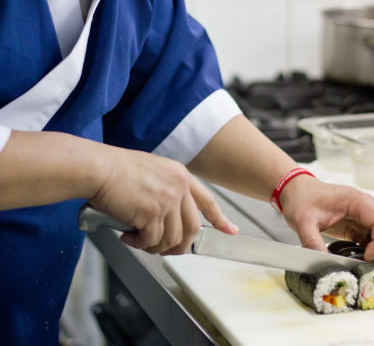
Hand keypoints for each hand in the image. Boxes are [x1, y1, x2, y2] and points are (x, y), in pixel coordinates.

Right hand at [89, 146, 237, 253]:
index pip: (207, 200)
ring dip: (154, 246)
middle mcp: (178, 186)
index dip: (220, 218)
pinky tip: (127, 235)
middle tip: (162, 250)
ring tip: (137, 239)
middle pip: (191, 229)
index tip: (229, 230)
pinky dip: (138, 244)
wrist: (99, 168)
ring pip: (171, 239)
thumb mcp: (153, 170)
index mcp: (180, 174)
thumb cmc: (116, 169)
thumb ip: (167, 189)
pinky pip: (152, 241)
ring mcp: (167, 200)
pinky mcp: (153, 213)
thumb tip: (169, 218)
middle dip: (178, 246)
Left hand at [280, 175, 373, 270]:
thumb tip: (323, 263)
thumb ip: (312, 242)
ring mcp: (362, 217)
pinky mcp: (356, 227)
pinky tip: (365, 267)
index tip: (368, 259)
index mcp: (357, 201)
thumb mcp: (303, 221)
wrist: (294, 191)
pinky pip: (373, 242)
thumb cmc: (301, 198)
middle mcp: (365, 208)